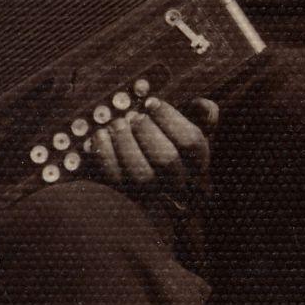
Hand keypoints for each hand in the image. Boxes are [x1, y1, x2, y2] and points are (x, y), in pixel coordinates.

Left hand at [91, 96, 218, 198]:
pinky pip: (114, 179)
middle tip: (134, 117)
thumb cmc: (170, 156)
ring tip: (117, 123)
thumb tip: (200, 103)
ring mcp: (152, 196)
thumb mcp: (191, 139)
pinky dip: (105, 153)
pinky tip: (101, 135)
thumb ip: (203, 118)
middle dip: (146, 131)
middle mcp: (180, 186)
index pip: (192, 142)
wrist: (147, 201)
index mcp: (199, 166)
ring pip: (141, 173)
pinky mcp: (125, 201)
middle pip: (167, 159)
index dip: (170, 118)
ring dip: (125, 142)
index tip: (151, 102)